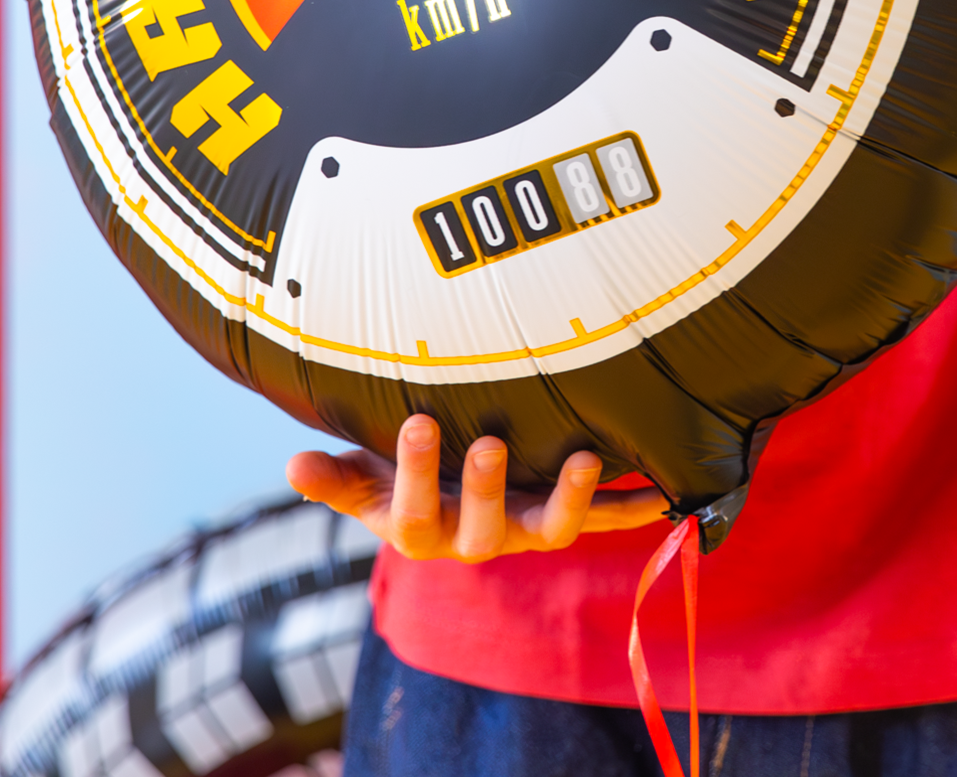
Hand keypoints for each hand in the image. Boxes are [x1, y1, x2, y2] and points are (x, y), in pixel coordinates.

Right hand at [288, 413, 669, 561]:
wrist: (442, 502)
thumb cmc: (395, 478)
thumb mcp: (360, 475)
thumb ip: (331, 475)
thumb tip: (292, 466)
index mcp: (419, 529)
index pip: (412, 510)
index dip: (415, 471)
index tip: (418, 417)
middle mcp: (475, 538)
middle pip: (481, 527)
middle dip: (484, 484)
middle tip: (487, 441)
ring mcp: (522, 526)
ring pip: (549, 531)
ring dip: (568, 498)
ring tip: (582, 458)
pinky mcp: (559, 514)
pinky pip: (599, 519)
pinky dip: (630, 508)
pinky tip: (664, 496)